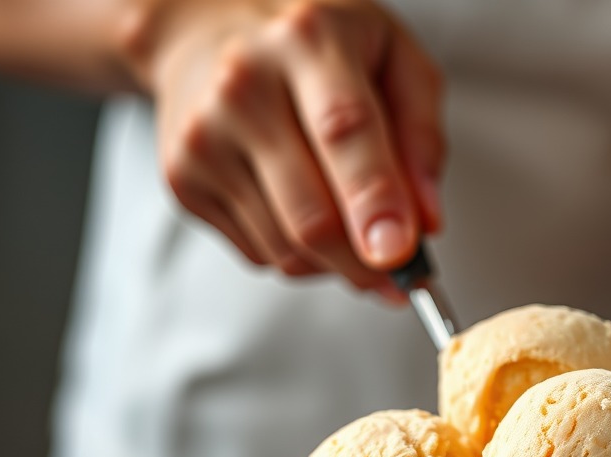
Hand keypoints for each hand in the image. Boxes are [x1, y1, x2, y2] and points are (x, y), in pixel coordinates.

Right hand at [131, 0, 443, 290]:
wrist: (205, 29)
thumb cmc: (311, 49)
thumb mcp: (391, 59)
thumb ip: (423, 136)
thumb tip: (427, 221)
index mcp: (308, 42)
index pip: (343, 130)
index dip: (375, 200)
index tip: (400, 252)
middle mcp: (245, 86)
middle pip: (312, 216)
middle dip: (365, 264)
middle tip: (397, 272)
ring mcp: (205, 137)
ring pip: (288, 251)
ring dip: (333, 262)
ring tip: (344, 220)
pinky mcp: (183, 181)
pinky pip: (260, 256)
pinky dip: (296, 255)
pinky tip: (297, 208)